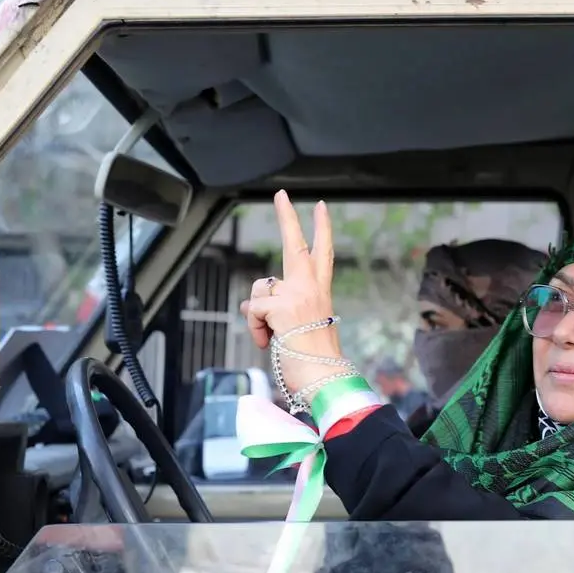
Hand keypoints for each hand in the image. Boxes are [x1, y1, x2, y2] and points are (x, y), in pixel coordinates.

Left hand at [239, 190, 347, 394]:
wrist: (324, 378)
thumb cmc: (314, 359)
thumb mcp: (297, 328)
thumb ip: (277, 309)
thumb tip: (249, 302)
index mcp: (321, 292)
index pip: (324, 254)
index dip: (322, 229)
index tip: (320, 207)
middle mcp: (311, 287)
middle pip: (296, 244)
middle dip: (287, 217)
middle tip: (281, 194)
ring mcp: (297, 294)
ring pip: (260, 289)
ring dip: (257, 315)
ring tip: (271, 338)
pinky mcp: (282, 306)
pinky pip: (254, 310)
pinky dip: (255, 329)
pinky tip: (268, 342)